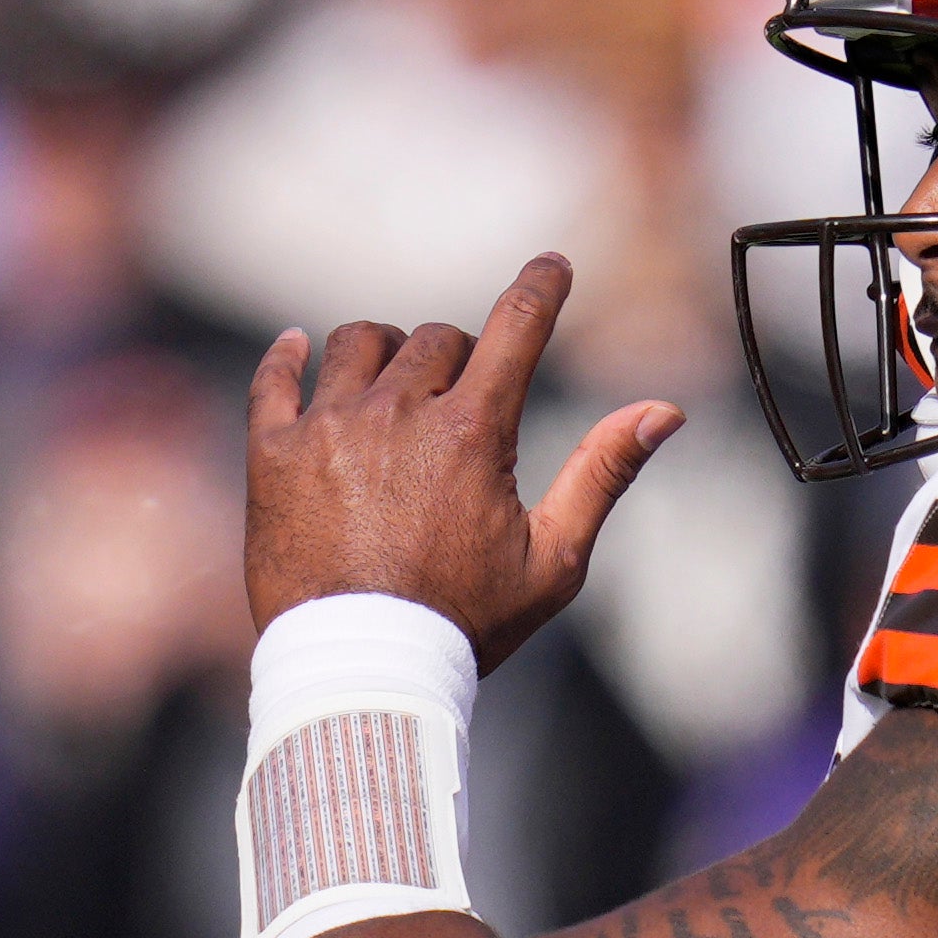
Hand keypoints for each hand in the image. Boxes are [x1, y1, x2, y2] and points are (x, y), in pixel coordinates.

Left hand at [247, 255, 684, 672]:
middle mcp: (397, 413)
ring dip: (382, 354)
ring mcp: (329, 427)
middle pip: (434, 340)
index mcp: (471, 432)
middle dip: (457, 358)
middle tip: (458, 404)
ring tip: (389, 390)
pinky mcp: (274, 453)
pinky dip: (288, 358)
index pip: (516, 327)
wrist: (360, 670)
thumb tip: (664, 412)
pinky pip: (276, 377)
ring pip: (357, 344)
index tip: (552, 266)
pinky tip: (296, 351)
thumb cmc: (464, 623)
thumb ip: (603, 473)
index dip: (541, 288)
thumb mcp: (553, 559)